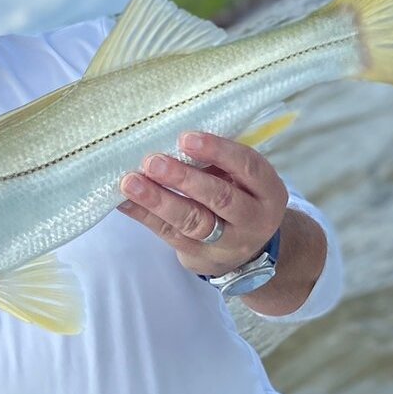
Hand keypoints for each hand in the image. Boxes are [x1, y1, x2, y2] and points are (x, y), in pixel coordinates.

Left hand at [118, 132, 287, 277]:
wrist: (248, 252)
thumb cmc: (238, 197)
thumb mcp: (242, 180)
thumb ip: (217, 162)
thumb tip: (169, 136)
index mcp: (268, 191)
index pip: (247, 167)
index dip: (218, 151)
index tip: (185, 138)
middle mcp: (253, 219)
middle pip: (219, 197)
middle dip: (184, 178)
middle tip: (153, 162)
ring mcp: (227, 242)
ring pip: (192, 221)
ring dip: (158, 200)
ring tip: (131, 183)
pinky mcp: (199, 257)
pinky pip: (168, 234)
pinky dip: (144, 215)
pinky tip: (124, 201)